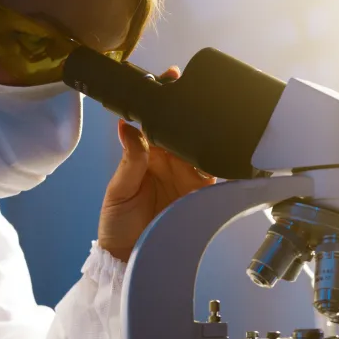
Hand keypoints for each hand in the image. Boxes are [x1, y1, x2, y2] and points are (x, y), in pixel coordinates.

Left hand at [98, 66, 217, 261]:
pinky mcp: (201, 193)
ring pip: (201, 146)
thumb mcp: (118, 191)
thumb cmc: (117, 225)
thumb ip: (129, 160)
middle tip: (196, 90)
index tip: (171, 79)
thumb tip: (127, 126)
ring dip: (205, 132)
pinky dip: (220, 161)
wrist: (129, 259)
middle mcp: (169, 161)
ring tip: (209, 117)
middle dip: (190, 110)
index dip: (164, 100)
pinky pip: (215, 172)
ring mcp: (187, 176)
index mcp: (146, 155)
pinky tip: (222, 149)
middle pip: (184, 129)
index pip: (157, 121)